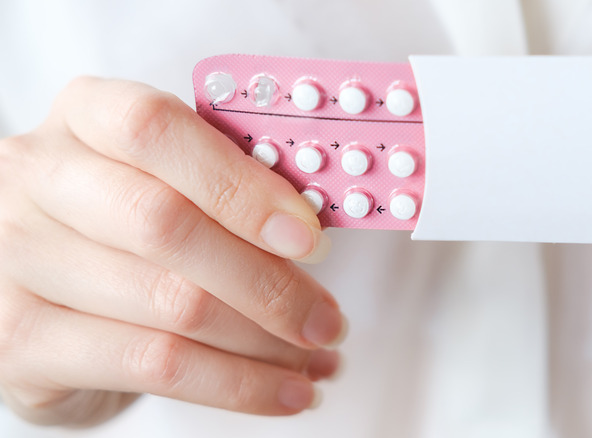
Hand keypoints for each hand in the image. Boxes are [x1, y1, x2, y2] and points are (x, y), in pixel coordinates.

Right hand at [0, 77, 345, 426]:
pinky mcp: (23, 336)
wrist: (54, 294)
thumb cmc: (127, 228)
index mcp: (86, 116)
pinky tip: (280, 391)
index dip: (242, 186)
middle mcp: (38, 176)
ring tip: (313, 357)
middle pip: (166, 225)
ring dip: (264, 342)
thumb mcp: (172, 180)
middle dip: (268, 283)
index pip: (157, 131)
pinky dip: (236, 384)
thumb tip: (311, 232)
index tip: (308, 237)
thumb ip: (229, 187)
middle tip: (324, 318)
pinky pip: (152, 364)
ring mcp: (19, 257)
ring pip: (172, 304)